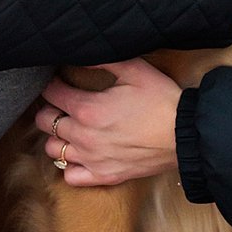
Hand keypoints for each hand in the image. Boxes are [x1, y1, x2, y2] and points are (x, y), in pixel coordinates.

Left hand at [35, 59, 183, 186]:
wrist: (186, 135)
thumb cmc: (162, 101)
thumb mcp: (134, 70)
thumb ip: (103, 60)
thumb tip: (81, 54)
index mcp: (88, 108)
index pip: (52, 93)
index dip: (53, 84)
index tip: (60, 82)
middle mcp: (83, 136)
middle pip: (45, 122)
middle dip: (49, 110)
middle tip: (63, 105)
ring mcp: (92, 159)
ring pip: (52, 150)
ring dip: (57, 138)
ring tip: (70, 129)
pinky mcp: (105, 176)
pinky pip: (71, 176)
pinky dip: (70, 166)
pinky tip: (80, 155)